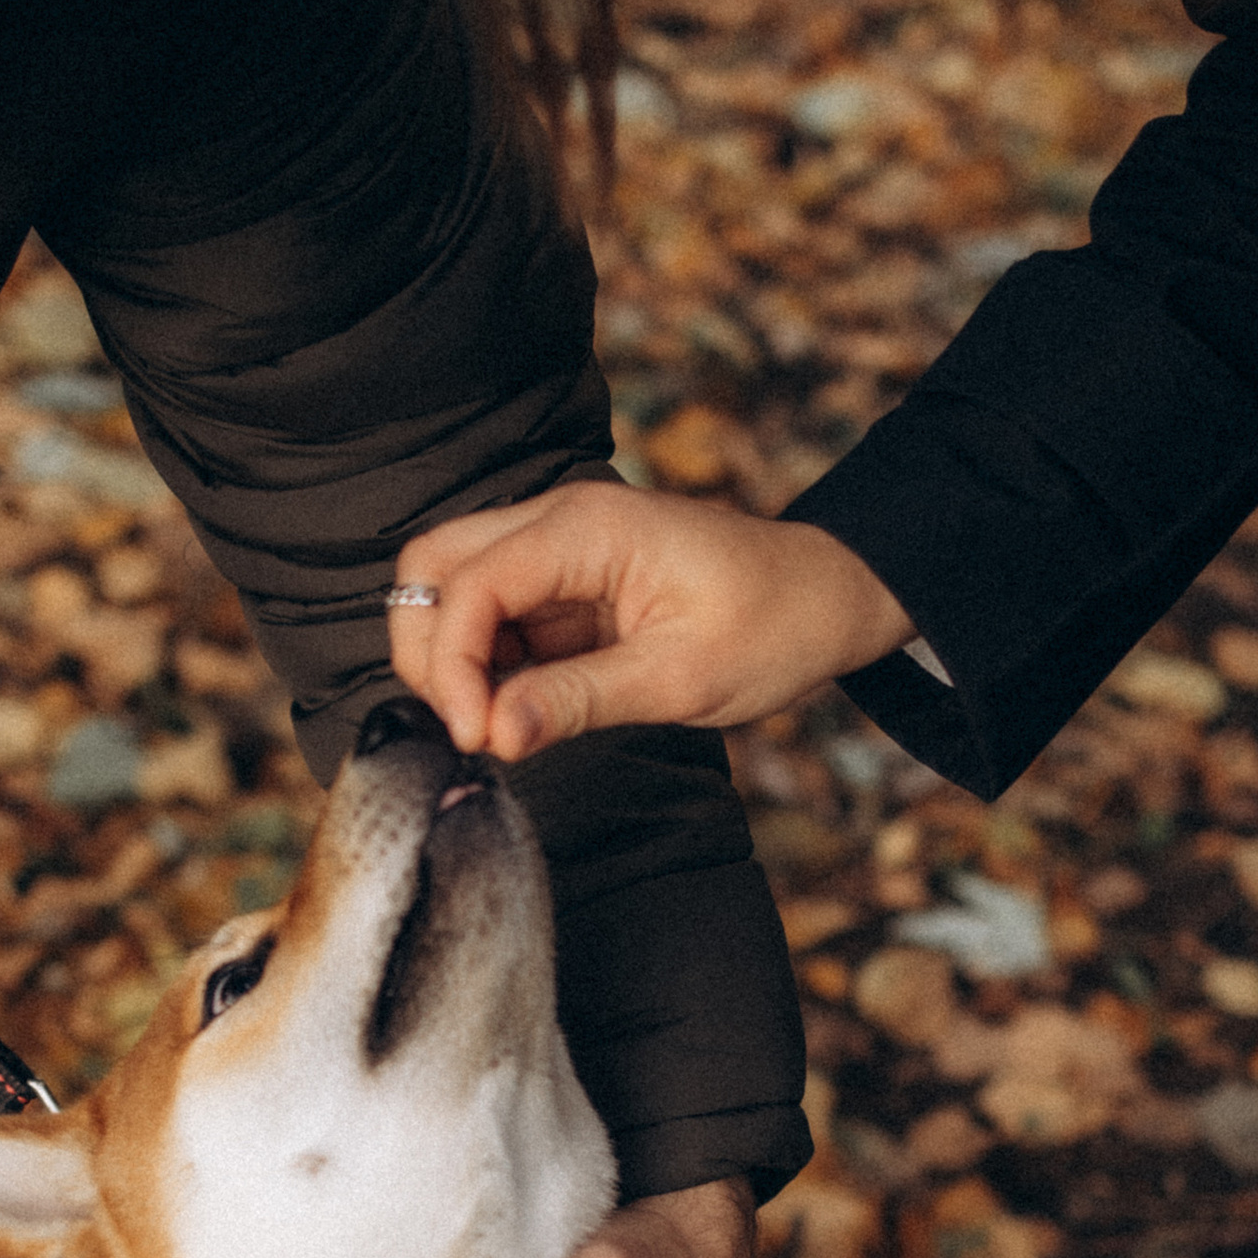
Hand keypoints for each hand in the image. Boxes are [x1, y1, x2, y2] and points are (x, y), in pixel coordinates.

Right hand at [390, 479, 912, 759]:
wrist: (828, 598)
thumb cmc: (775, 625)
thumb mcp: (681, 678)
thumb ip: (578, 700)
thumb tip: (495, 735)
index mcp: (588, 528)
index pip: (469, 583)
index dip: (450, 664)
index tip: (475, 736)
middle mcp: (560, 521)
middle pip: (434, 564)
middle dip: (429, 649)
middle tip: (470, 726)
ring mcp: (558, 548)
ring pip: (454, 586)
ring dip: (455, 658)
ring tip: (499, 723)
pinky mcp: (566, 581)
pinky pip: (495, 614)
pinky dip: (488, 663)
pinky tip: (520, 708)